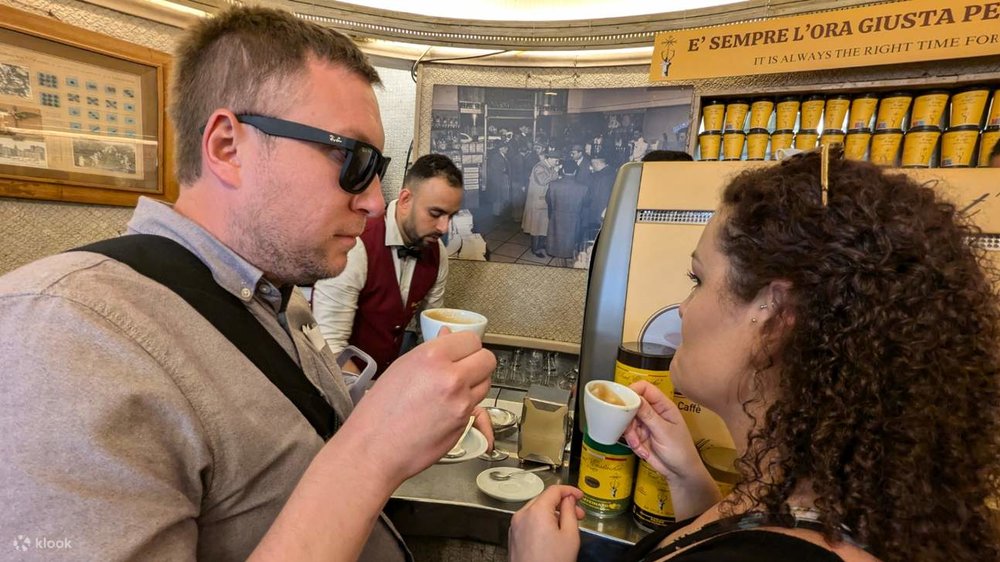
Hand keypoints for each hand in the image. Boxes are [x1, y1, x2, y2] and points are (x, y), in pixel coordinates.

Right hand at [340, 327, 494, 484]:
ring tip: (450, 392)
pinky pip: (476, 406)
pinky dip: (466, 406)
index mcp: (432, 357)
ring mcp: (461, 402)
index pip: (471, 339)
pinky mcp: (465, 423)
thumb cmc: (378, 411)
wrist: (374, 450)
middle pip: (487, 359)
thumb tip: (447, 336)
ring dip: (474, 384)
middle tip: (462, 369)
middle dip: (477, 363)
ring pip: (486, 383)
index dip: (465, 346)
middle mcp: (451, 377)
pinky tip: (444, 411)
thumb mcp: (401, 368)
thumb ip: (432, 352)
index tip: (459, 352)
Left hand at [509, 485, 583, 561]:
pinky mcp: (513, 536)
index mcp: (537, 511)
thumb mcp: (570, 536)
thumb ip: (570, 512)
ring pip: (536, 510)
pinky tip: (552, 533)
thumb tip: (569, 499)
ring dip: (552, 513)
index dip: (570, 490)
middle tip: (578, 514)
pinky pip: (529, 521)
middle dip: (562, 504)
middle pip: (544, 499)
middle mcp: (522, 515)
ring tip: (566, 526)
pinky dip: (541, 522)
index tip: (579, 495)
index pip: (554, 490)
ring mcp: (515, 526)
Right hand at [622, 381, 702, 480]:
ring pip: (628, 421)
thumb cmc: (680, 450)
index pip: (645, 388)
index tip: (623, 401)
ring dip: (630, 434)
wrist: (680, 472)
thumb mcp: (664, 432)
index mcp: (663, 406)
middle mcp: (653, 412)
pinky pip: (629, 434)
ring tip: (639, 445)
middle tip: (629, 428)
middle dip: (628, 418)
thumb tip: (635, 397)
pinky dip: (632, 443)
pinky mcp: (640, 435)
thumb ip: (648, 414)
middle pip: (632, 404)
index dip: (633, 391)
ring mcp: (646, 424)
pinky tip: (643, 451)